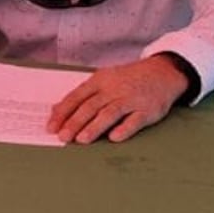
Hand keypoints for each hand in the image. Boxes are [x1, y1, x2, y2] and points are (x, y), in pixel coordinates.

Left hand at [46, 56, 189, 144]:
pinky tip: (114, 138)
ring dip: (95, 126)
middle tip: (62, 137)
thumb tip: (56, 110)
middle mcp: (115, 89)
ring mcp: (132, 99)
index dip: (63, 112)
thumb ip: (82, 96)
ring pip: (110, 113)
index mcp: (101, 81)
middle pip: (91, 106)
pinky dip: (124, 129)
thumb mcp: (104, 80)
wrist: (162, 72)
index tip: (51, 126)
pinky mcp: (148, 110)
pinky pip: (135, 120)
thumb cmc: (128, 80)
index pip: (77, 96)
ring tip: (82, 140)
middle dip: (75, 122)